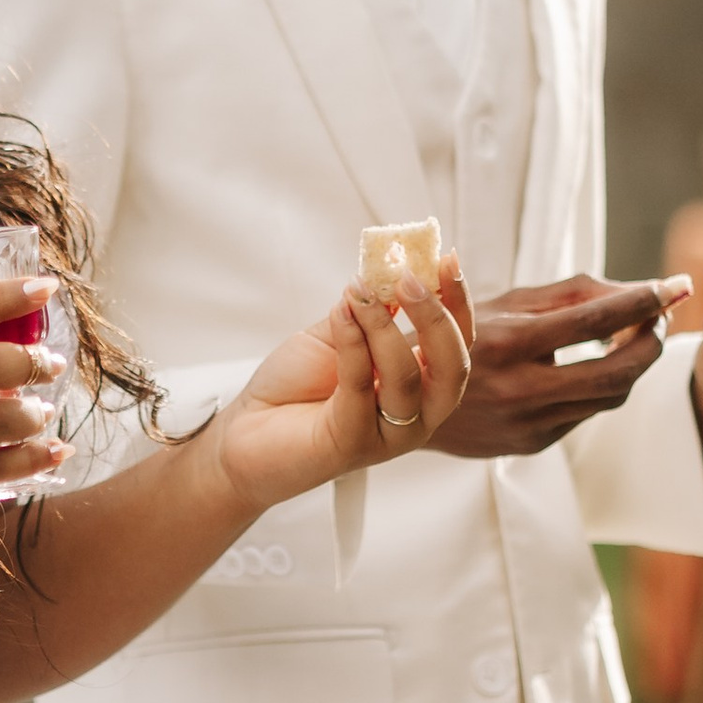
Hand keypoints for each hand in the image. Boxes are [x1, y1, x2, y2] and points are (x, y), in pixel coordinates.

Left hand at [215, 262, 475, 506]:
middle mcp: (414, 414)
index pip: (457, 343)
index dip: (457, 301)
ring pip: (406, 378)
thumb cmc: (293, 388)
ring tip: (360, 293)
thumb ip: (368, 311)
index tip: (446, 260)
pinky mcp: (352, 443)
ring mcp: (387, 434)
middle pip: (451, 367)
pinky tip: (341, 314)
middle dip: (435, 316)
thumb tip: (390, 271)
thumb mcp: (337, 334)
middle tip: (409, 278)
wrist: (244, 433)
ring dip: (383, 326)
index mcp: (419, 386)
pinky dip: (352, 343)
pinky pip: (359, 387)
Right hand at [428, 272, 687, 458]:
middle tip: (660, 317)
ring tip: (634, 336)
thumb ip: (568, 294)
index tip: (676, 285)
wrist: (404, 399)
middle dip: (651, 341)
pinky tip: (598, 366)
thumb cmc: (456, 336)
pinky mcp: (533, 444)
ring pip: (610, 396)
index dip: (642, 300)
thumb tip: (633, 290)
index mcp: (507, 342)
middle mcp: (519, 388)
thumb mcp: (501, 302)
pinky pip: (586, 413)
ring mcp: (528, 423)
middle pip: (617, 369)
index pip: (594, 320)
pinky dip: (602, 387)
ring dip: (633, 364)